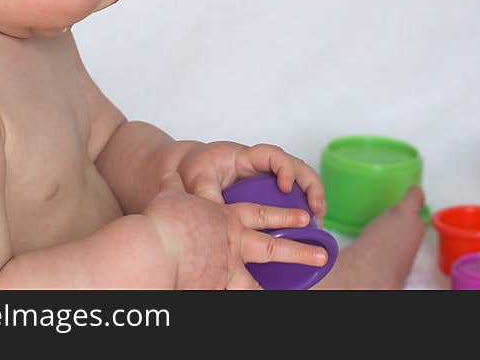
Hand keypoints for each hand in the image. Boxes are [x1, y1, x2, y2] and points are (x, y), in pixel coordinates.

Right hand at [145, 172, 328, 288]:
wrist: (156, 250)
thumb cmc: (162, 222)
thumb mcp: (170, 197)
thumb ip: (174, 189)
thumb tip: (169, 176)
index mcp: (225, 218)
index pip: (261, 214)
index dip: (284, 214)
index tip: (304, 218)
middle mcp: (232, 244)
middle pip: (272, 247)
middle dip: (299, 251)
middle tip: (323, 255)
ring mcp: (226, 270)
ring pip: (257, 283)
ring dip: (275, 290)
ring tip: (299, 295)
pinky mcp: (216, 291)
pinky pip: (236, 299)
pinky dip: (249, 299)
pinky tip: (264, 302)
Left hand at [176, 141, 326, 224]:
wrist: (191, 168)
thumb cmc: (194, 169)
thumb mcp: (197, 180)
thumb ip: (207, 195)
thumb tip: (216, 216)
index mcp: (247, 156)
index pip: (274, 155)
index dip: (285, 169)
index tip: (286, 188)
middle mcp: (263, 163)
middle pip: (297, 165)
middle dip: (311, 185)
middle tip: (316, 210)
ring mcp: (269, 176)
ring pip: (301, 178)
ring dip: (314, 196)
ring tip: (318, 221)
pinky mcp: (271, 190)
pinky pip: (296, 193)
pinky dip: (307, 206)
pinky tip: (310, 226)